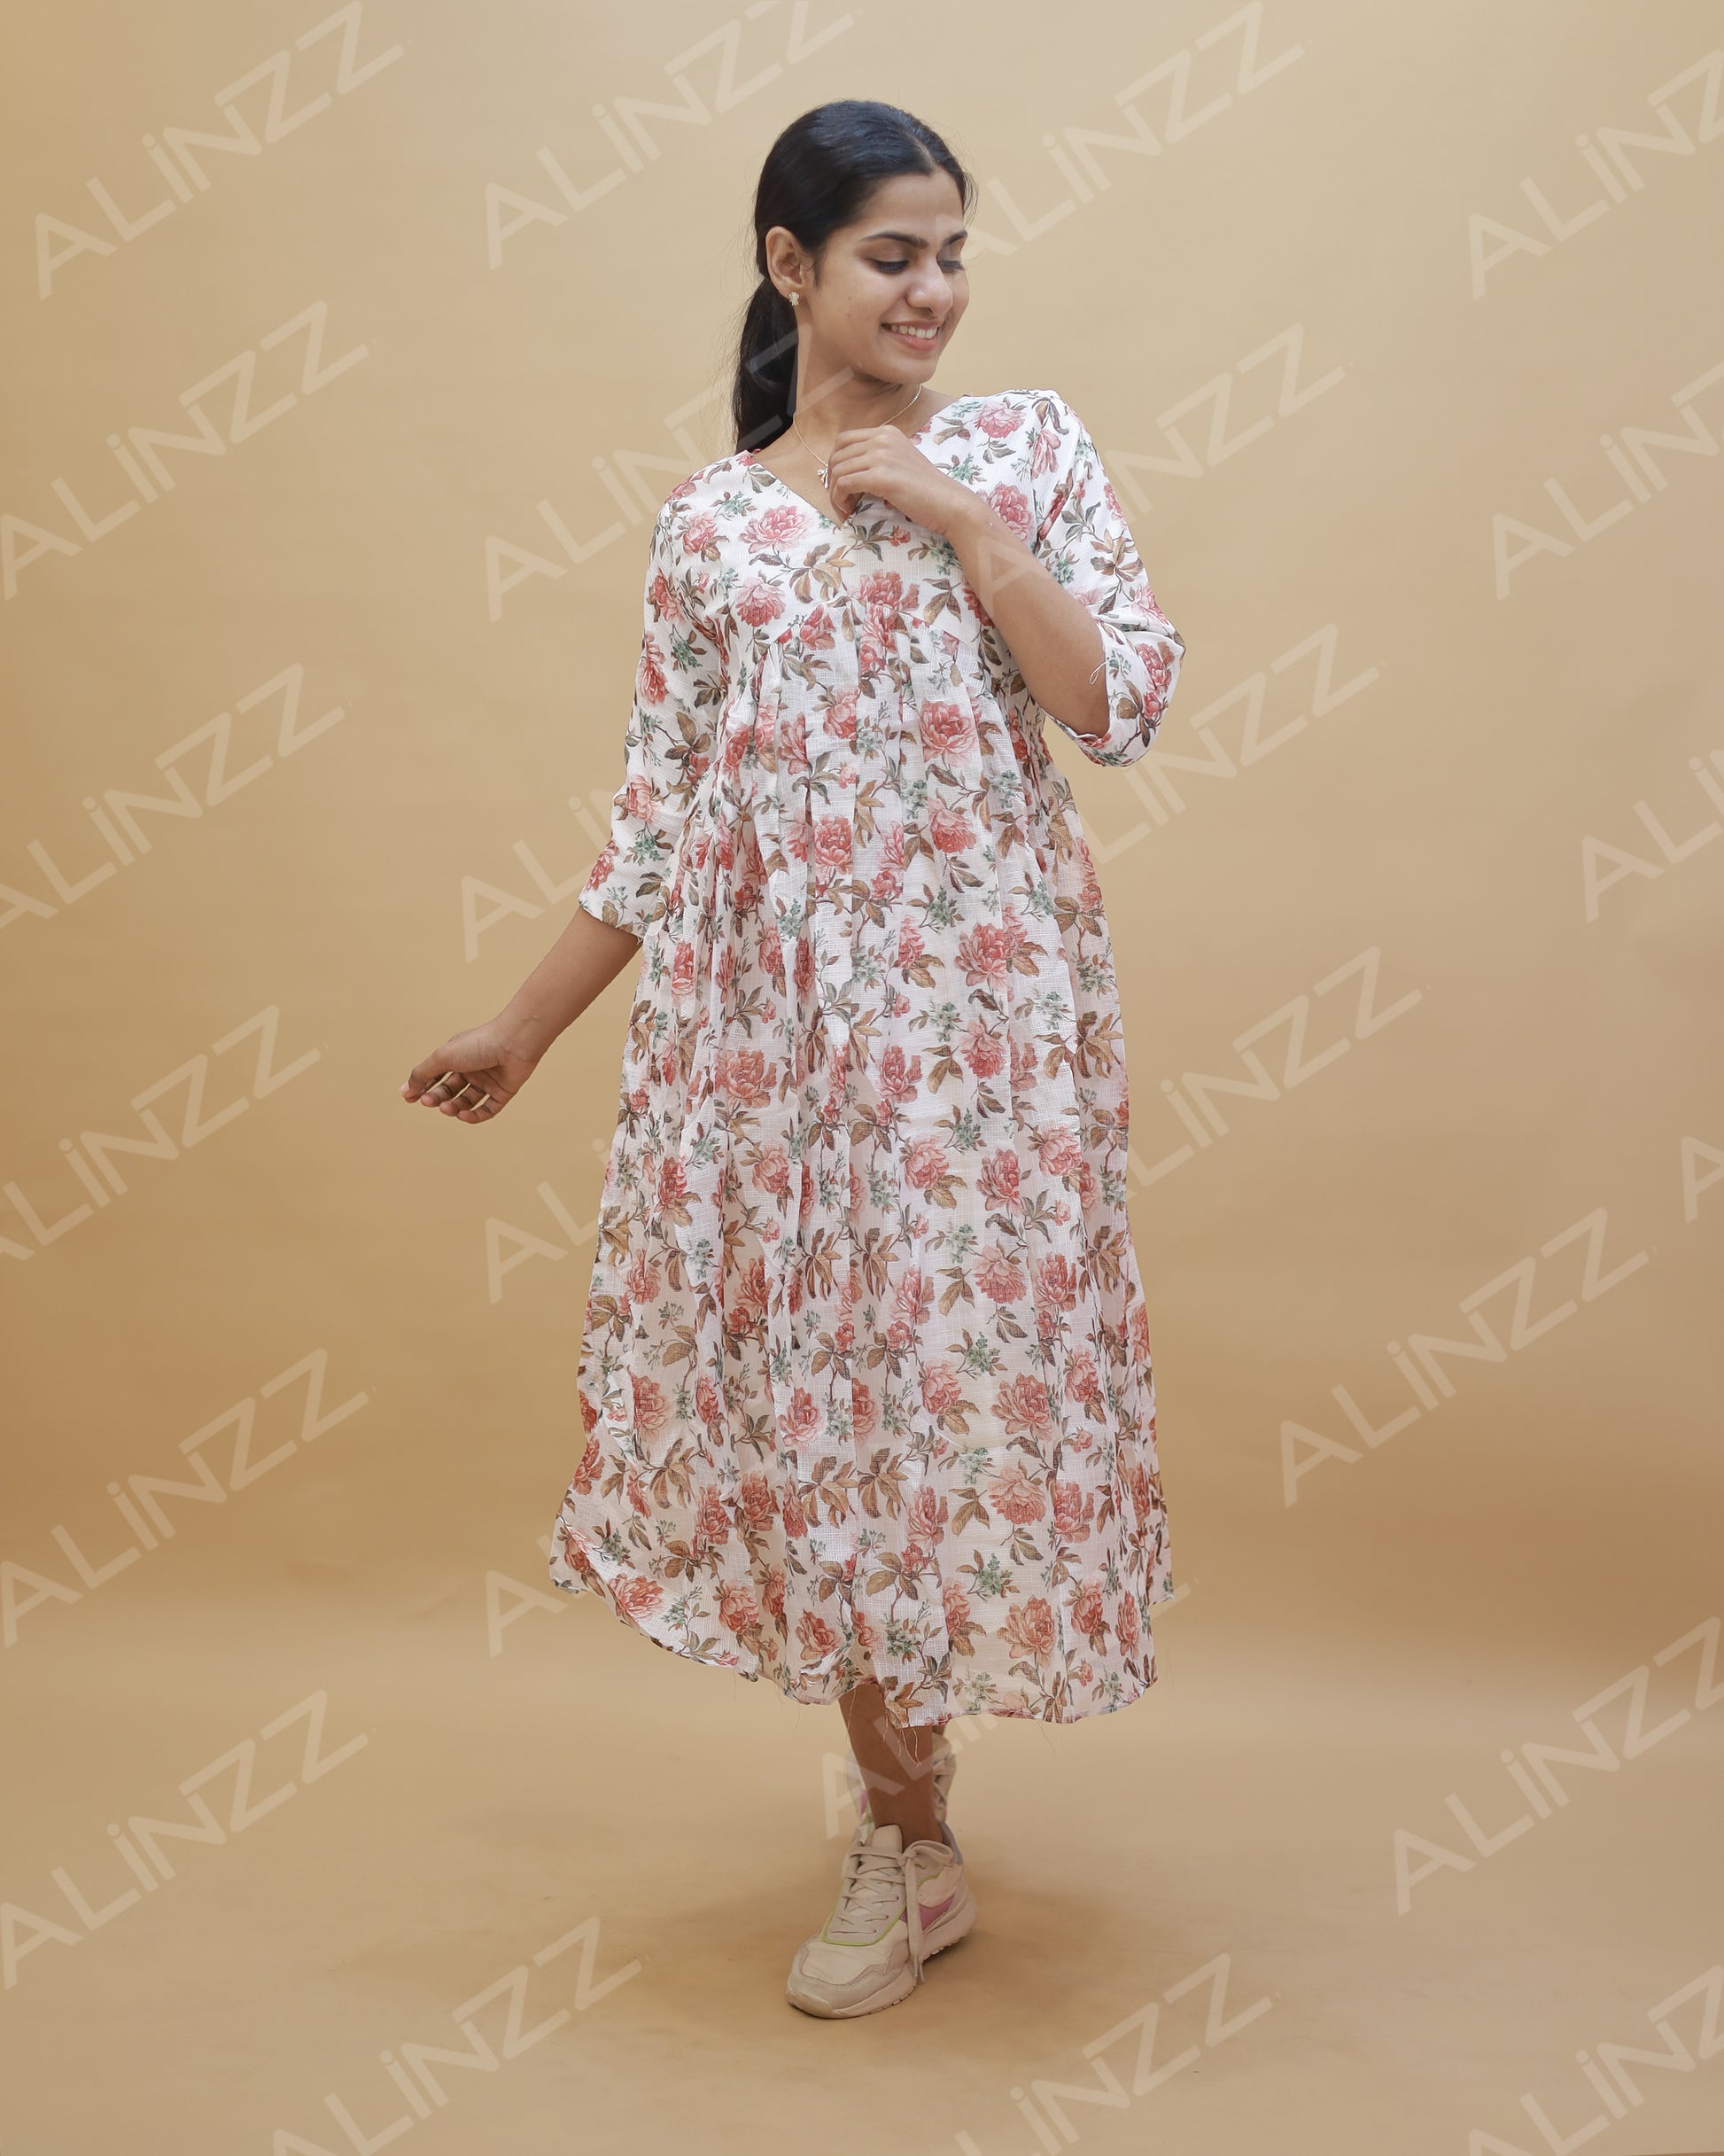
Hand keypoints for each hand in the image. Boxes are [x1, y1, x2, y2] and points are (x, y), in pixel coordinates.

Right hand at [401, 1018, 540, 1121]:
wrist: (514, 1042)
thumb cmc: (478, 1044)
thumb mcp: (443, 1057)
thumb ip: (423, 1073)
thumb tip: (405, 1090)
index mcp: (456, 1056)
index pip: (434, 1076)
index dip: (422, 1087)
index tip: (409, 1099)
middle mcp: (472, 1069)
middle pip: (448, 1090)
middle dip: (436, 1098)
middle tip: (428, 1102)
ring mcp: (488, 1081)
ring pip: (466, 1102)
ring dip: (453, 1108)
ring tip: (447, 1108)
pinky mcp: (503, 1092)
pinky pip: (487, 1110)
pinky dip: (474, 1115)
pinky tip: (463, 1115)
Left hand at [824, 424, 982, 535]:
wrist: (949, 503)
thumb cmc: (927, 491)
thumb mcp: (900, 464)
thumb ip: (879, 461)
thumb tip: (849, 473)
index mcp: (887, 432)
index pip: (844, 440)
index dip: (836, 462)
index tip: (840, 483)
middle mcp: (882, 438)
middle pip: (837, 454)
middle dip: (832, 479)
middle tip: (840, 499)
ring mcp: (881, 455)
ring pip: (838, 471)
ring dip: (835, 493)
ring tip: (846, 509)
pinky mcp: (880, 476)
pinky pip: (844, 484)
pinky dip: (840, 500)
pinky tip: (849, 511)